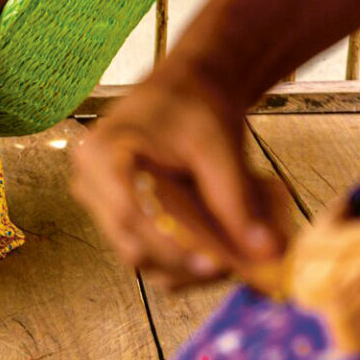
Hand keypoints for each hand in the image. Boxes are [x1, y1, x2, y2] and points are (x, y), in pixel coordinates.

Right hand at [71, 73, 287, 289]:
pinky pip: (157, 261)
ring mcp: (104, 211)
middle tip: (243, 259)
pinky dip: (193, 261)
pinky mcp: (125, 227)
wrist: (184, 95)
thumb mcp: (218, 147)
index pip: (129, 213)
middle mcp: (92, 187)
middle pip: (137, 246)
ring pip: (149, 262)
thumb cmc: (193, 108)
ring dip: (197, 264)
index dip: (171, 244)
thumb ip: (239, 200)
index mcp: (102, 155)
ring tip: (240, 244)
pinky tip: (223, 245)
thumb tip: (268, 251)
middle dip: (193, 260)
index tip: (215, 262)